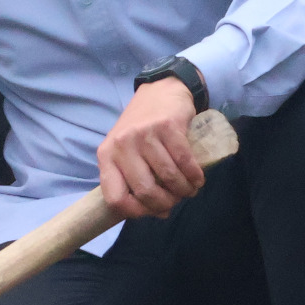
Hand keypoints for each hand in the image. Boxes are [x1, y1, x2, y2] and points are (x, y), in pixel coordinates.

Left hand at [98, 77, 203, 219]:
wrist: (161, 91)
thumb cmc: (143, 129)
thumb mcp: (129, 154)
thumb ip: (139, 182)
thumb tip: (162, 214)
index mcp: (106, 156)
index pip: (115, 198)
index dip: (136, 212)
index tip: (153, 211)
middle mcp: (121, 145)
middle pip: (145, 191)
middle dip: (166, 202)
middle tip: (177, 200)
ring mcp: (144, 134)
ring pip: (168, 177)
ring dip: (184, 190)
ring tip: (189, 190)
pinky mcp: (167, 126)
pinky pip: (184, 162)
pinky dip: (194, 176)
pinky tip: (197, 178)